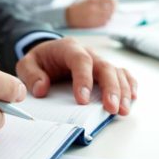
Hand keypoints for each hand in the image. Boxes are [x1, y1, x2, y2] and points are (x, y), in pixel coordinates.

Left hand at [16, 38, 136, 114]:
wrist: (49, 53)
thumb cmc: (41, 60)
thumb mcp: (27, 64)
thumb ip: (31, 75)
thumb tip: (41, 89)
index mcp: (68, 48)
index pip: (80, 61)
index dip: (84, 79)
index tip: (83, 100)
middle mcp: (88, 53)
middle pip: (104, 67)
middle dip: (110, 88)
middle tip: (111, 108)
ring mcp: (99, 61)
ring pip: (116, 72)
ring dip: (122, 91)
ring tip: (122, 110)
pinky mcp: (105, 70)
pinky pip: (122, 74)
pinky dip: (129, 85)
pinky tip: (131, 98)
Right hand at [66, 0, 114, 27]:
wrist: (68, 16)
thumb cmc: (78, 7)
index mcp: (92, 1)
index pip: (109, 0)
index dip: (113, 2)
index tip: (114, 2)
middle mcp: (93, 9)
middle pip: (110, 9)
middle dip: (113, 9)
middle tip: (113, 9)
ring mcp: (93, 17)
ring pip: (108, 17)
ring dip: (109, 15)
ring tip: (108, 14)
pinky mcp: (92, 24)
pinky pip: (103, 23)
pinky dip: (105, 21)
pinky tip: (103, 19)